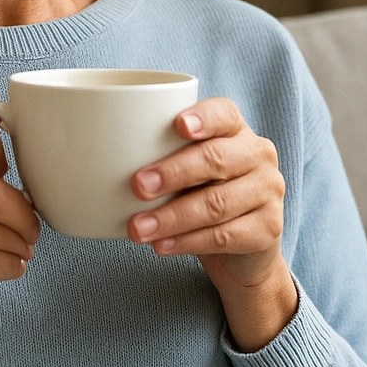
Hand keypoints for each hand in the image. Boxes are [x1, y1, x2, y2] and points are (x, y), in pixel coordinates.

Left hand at [127, 97, 296, 351]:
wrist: (243, 252)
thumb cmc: (202, 196)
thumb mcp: (186, 172)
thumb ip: (161, 158)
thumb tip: (97, 159)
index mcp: (236, 130)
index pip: (224, 114)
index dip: (203, 118)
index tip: (178, 126)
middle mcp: (259, 155)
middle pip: (216, 159)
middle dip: (173, 173)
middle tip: (137, 186)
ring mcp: (268, 192)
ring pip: (217, 203)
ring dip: (172, 217)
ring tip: (138, 229)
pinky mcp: (269, 229)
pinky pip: (224, 236)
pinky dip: (188, 242)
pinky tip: (162, 246)